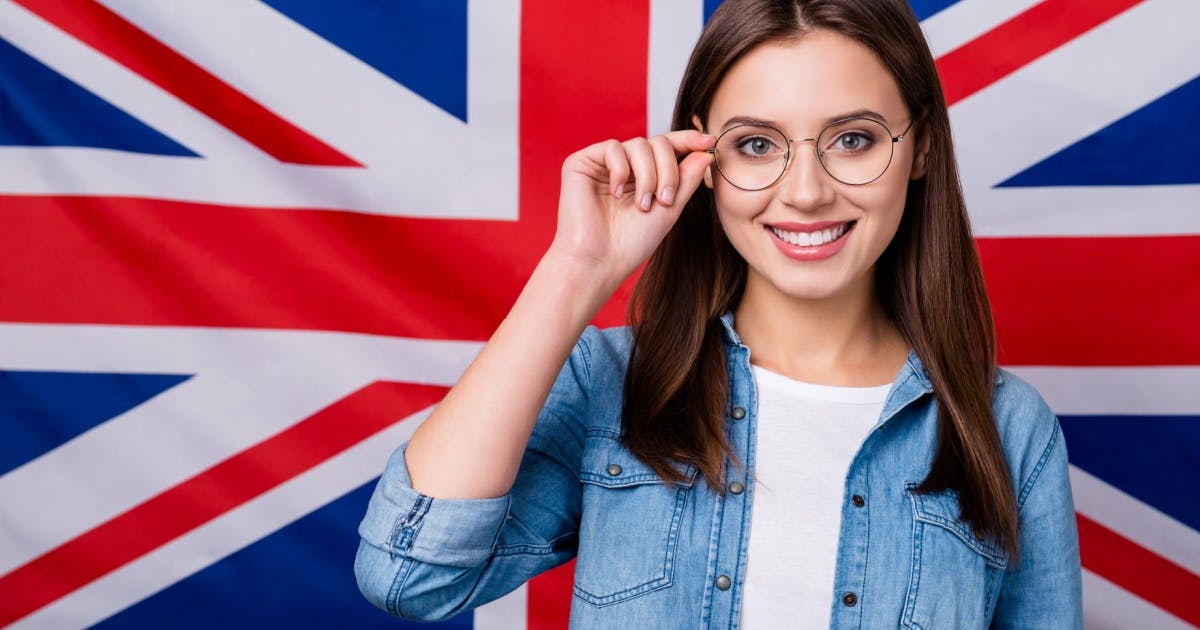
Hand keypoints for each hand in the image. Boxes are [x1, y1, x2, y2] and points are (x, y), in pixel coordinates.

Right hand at [548, 130, 715, 286]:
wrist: (600, 260)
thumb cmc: (632, 242)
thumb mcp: (670, 208)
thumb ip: (687, 178)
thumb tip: (706, 150)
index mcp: (644, 175)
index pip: (668, 148)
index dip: (688, 140)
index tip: (709, 141)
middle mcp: (624, 166)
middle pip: (658, 143)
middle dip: (668, 170)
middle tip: (665, 200)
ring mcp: (603, 164)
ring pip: (638, 144)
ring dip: (648, 176)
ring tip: (642, 205)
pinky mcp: (581, 163)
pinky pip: (612, 147)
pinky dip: (621, 170)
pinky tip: (616, 194)